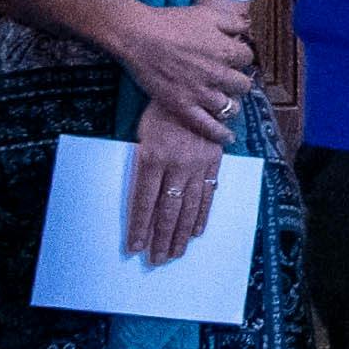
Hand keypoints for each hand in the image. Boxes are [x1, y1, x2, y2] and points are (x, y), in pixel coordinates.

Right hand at [96, 0, 256, 142]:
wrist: (138, 36)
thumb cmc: (171, 22)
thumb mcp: (207, 14)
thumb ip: (233, 22)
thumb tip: (248, 28)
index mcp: (225, 50)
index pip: (247, 57)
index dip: (240, 56)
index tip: (233, 56)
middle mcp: (217, 75)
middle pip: (243, 85)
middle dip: (238, 81)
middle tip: (228, 79)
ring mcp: (201, 94)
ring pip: (230, 107)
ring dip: (231, 104)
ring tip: (226, 102)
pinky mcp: (183, 107)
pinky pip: (208, 126)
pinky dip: (220, 134)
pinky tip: (227, 137)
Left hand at [125, 106, 225, 270]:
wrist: (193, 87)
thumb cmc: (159, 112)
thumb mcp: (141, 135)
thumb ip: (143, 166)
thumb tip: (142, 202)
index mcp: (152, 157)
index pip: (143, 202)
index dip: (139, 228)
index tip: (134, 248)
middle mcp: (175, 165)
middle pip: (166, 211)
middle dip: (160, 239)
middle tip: (155, 260)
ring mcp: (197, 164)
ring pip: (188, 207)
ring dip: (180, 234)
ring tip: (174, 254)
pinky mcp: (213, 161)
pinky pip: (208, 194)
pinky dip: (201, 215)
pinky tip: (195, 232)